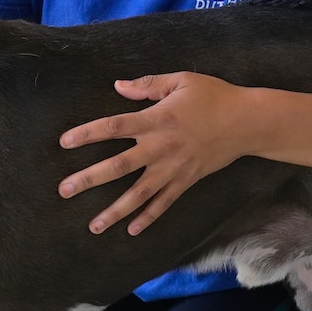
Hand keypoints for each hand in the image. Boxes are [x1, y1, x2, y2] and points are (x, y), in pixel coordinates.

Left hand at [58, 72, 251, 234]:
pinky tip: (131, 230)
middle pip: (118, 166)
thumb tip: (119, 87)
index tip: (64, 143)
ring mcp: (173, 168)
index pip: (113, 127)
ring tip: (93, 226)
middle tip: (65, 190)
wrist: (247, 122)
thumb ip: (148, 85)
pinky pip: (164, 203)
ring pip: (138, 194)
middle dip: (89, 179)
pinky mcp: (186, 181)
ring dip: (114, 210)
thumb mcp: (181, 81)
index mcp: (155, 119)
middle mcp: (160, 147)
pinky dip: (148, 217)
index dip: (87, 134)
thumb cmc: (214, 96)